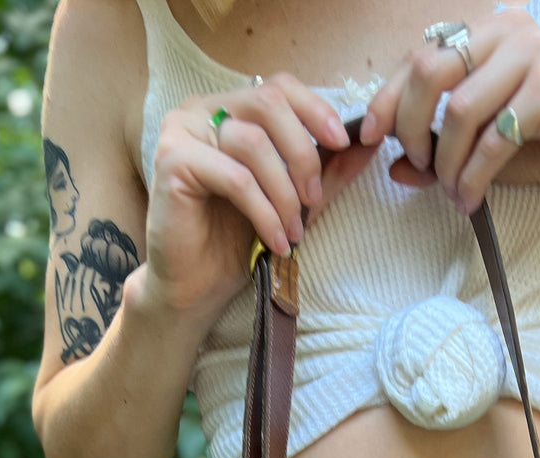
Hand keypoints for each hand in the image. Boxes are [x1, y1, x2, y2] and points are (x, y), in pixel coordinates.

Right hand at [142, 75, 375, 319]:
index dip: (315, 110)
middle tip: (313, 200)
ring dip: (284, 193)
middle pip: (268, 104)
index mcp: (227, 109)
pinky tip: (276, 241)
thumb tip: (368, 144)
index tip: (342, 143)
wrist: (195, 287)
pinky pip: (236, 178)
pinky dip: (264, 212)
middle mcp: (200, 110)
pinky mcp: (171, 161)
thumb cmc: (236, 242)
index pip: (277, 87)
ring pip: (253, 143)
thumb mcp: (292, 200)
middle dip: (303, 154)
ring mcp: (181, 131)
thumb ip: (325, 171)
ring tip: (293, 231)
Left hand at [359, 8, 539, 214]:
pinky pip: (494, 139)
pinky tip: (469, 200)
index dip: (387, 97)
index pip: (419, 56)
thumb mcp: (482, 147)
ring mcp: (533, 54)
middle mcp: (508, 30)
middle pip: (430, 72)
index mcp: (487, 31)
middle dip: (412, 127)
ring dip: (445, 162)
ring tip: (451, 190)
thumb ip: (439, 151)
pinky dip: (473, 177)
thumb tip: (392, 167)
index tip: (370, 136)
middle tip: (416, 165)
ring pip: (459, 109)